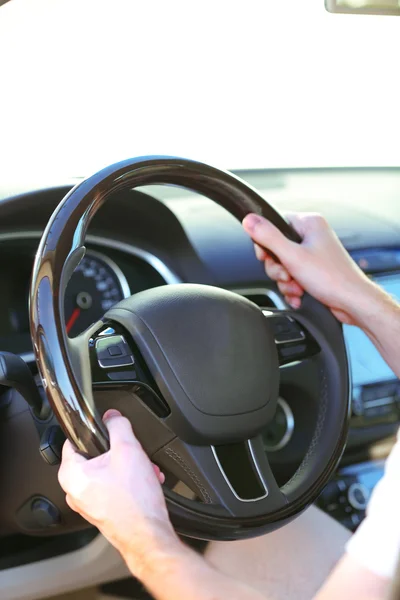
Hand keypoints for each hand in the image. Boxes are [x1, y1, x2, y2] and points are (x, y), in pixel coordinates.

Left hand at [58, 409, 179, 575]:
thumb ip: (118, 426)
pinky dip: (130, 482)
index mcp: (71, 475)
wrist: (149, 535)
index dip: (96, 431)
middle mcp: (75, 491)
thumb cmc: (135, 502)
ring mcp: (89, 503)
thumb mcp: (128, 449)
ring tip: (145, 471)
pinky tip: (145, 483)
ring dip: (129, 467)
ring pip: (108, 471)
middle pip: (96, 456)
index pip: (74, 440)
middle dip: (120, 453)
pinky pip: (114, 487)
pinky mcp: (103, 511)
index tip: (110, 431)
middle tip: (134, 456)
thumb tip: (113, 417)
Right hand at [242, 212, 374, 325]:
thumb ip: (268, 237)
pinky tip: (299, 295)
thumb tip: (249, 219)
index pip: (274, 223)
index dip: (266, 243)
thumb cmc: (332, 279)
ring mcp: (314, 253)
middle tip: (286, 275)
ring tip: (297, 288)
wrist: (352, 302)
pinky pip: (293, 275)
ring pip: (283, 265)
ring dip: (285, 281)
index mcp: (309, 223)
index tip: (266, 256)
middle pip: (276, 247)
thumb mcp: (292, 256)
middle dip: (277, 268)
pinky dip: (293, 287)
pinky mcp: (314, 270)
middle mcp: (312, 235)